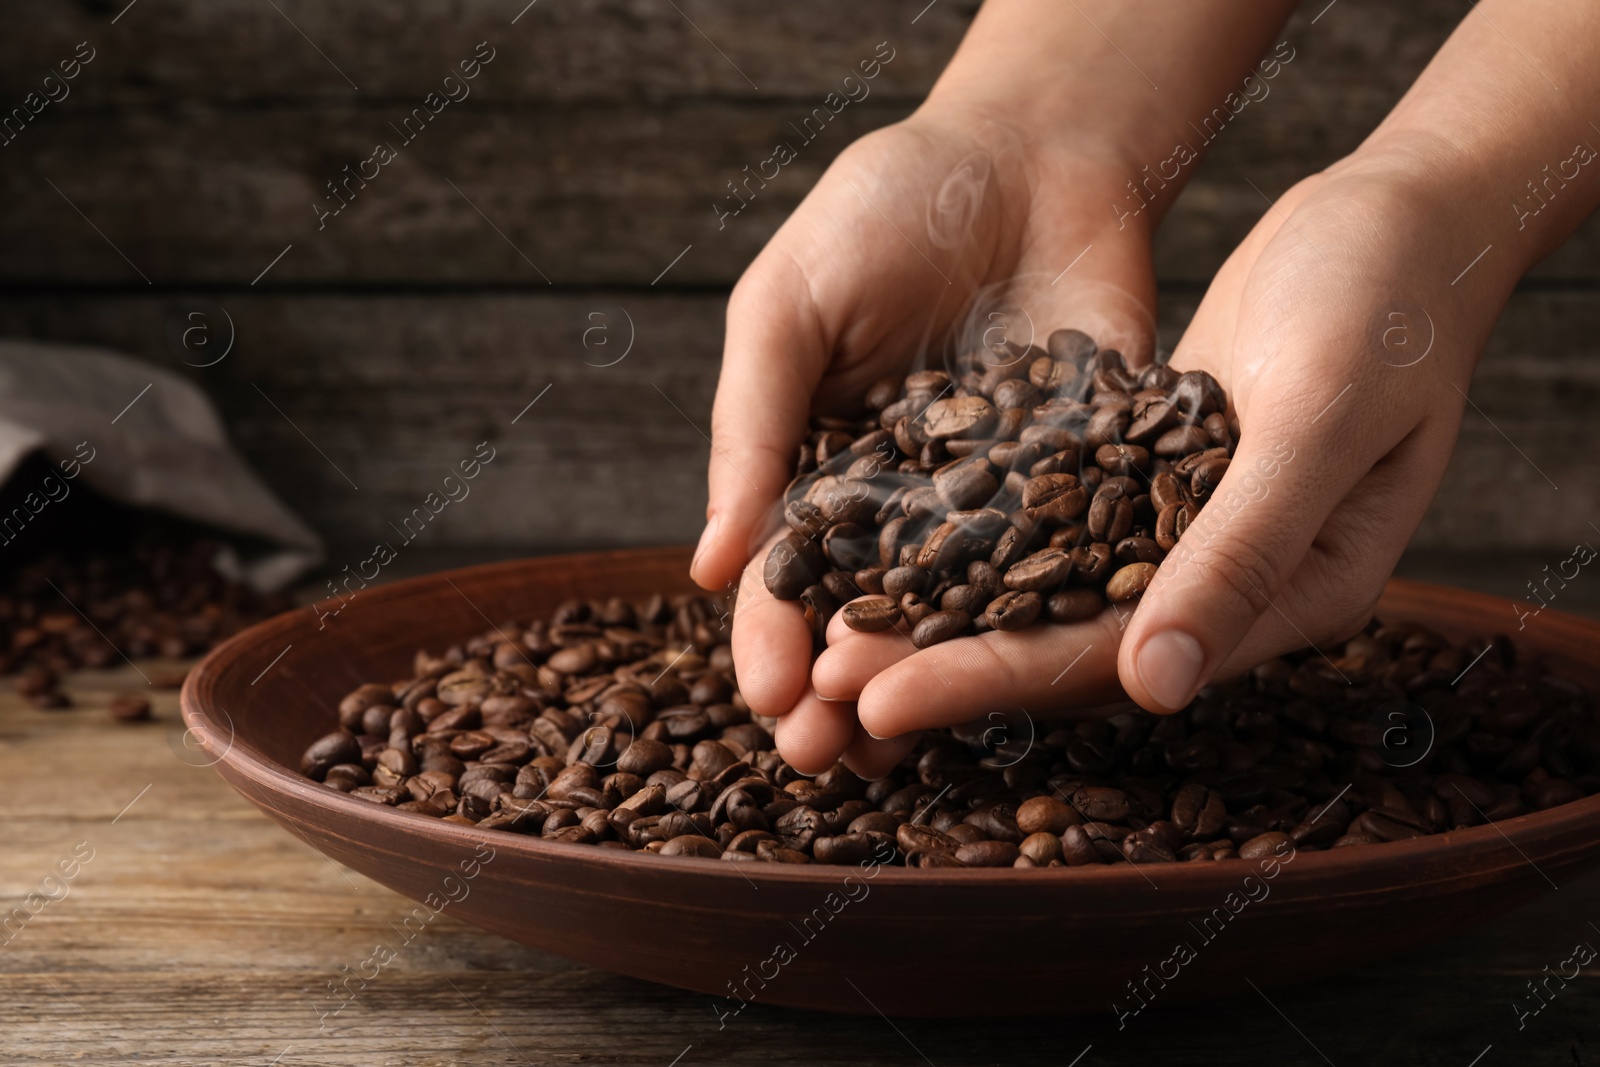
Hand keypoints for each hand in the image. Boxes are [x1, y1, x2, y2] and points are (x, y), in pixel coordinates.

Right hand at [694, 102, 1159, 775]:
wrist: (1030, 153)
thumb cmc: (883, 214)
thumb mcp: (789, 306)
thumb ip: (752, 426)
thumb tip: (708, 563)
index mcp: (821, 472)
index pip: (787, 578)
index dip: (771, 640)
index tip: (767, 698)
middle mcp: (906, 508)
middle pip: (869, 620)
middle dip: (842, 690)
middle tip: (825, 757)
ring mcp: (998, 505)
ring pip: (960, 619)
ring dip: (930, 684)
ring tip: (902, 750)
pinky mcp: (1088, 487)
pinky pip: (1068, 563)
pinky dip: (1049, 621)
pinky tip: (1028, 676)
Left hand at [813, 158, 1507, 756]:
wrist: (1400, 222)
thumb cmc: (1386, 308)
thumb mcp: (1319, 417)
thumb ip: (1244, 549)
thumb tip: (1157, 686)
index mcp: (1291, 599)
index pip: (1110, 661)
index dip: (987, 680)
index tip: (877, 700)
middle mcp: (1231, 588)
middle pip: (1062, 643)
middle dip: (939, 663)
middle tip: (820, 685)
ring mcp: (1188, 536)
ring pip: (1044, 591)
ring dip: (940, 611)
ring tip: (829, 630)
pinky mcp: (1151, 479)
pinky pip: (1049, 521)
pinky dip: (973, 535)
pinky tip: (890, 541)